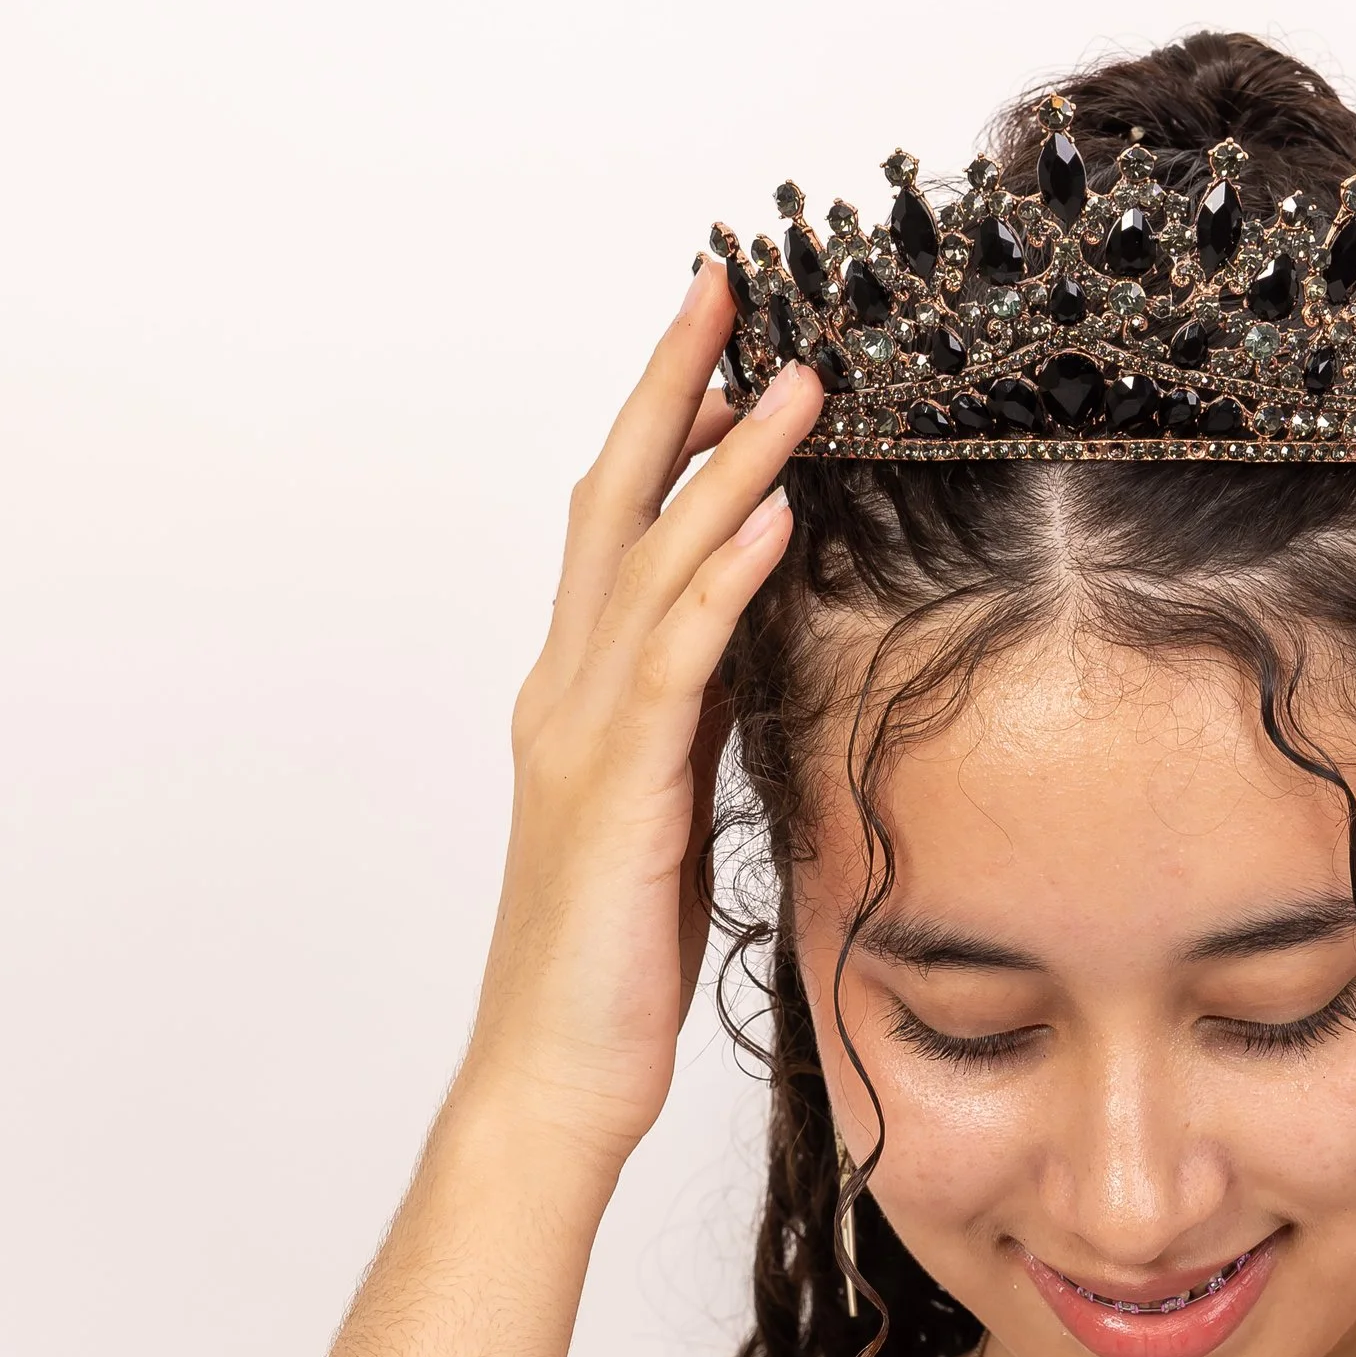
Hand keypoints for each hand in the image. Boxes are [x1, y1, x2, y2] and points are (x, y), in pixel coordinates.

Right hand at [469, 268, 822, 1171]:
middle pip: (618, 502)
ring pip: (654, 562)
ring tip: (799, 379)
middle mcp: (567, 691)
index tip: (729, 346)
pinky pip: (677, 662)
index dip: (668, 429)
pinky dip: (724, 578)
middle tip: (729, 284)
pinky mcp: (618, 791)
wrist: (556, 1072)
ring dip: (728, 460)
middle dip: (675, 387)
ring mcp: (584, 734)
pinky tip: (774, 515)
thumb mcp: (672, 819)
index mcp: (580, 697)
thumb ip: (697, 730)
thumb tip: (752, 661)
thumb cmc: (614, 964)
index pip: (622, 529)